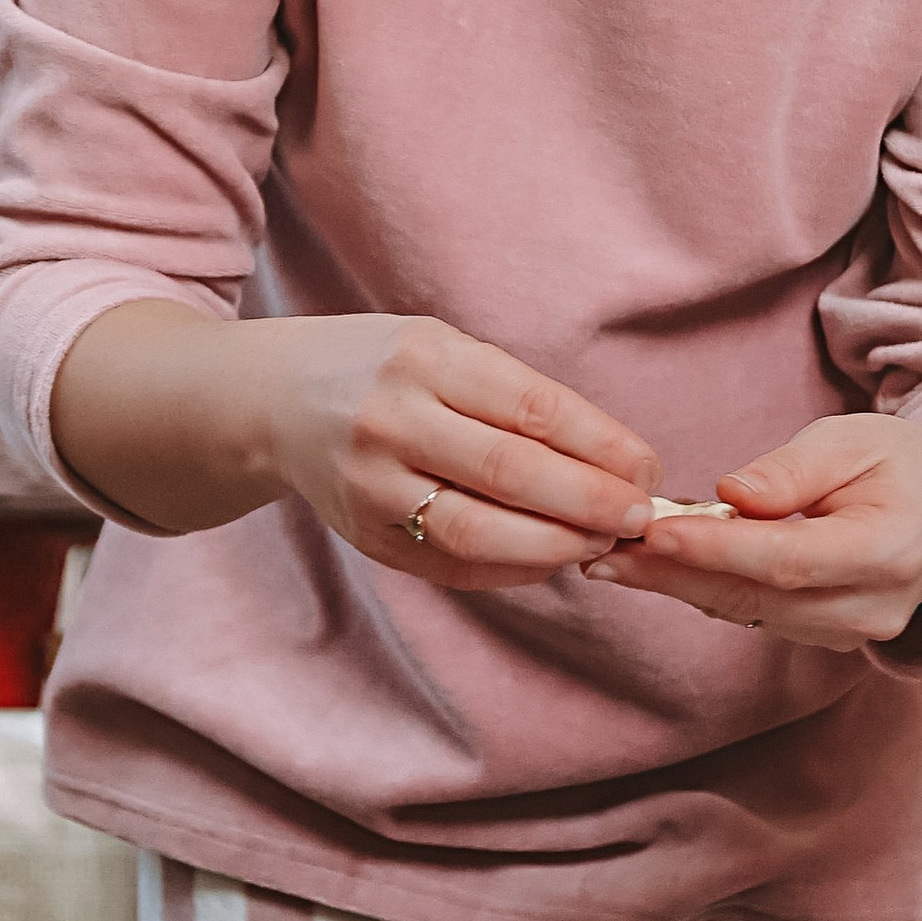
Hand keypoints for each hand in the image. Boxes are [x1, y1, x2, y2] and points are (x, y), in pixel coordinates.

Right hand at [252, 315, 660, 590]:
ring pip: (477, 533)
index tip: (647, 471)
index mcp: (421, 358)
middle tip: (638, 519)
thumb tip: (618, 464)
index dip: (600, 446)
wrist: (274, 401)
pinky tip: (547, 560)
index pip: (530, 408)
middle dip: (588, 503)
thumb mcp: (442, 350)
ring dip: (553, 546)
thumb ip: (516, 400)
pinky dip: (509, 570)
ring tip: (598, 544)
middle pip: (509, 474)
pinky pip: (449, 566)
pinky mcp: (364, 537)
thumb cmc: (384, 370)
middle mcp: (389, 421)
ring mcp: (370, 485)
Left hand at [584, 416, 921, 651]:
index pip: (787, 558)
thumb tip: (730, 496)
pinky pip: (753, 615)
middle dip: (672, 574)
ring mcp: (850, 633)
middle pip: (756, 596)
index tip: (653, 529)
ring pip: (746, 611)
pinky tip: (648, 571)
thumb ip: (792, 471)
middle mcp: (871, 606)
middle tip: (600, 550)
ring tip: (606, 560)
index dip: (716, 548)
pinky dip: (699, 591)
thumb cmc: (901, 464)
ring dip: (673, 587)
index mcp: (888, 550)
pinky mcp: (825, 638)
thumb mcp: (854, 439)